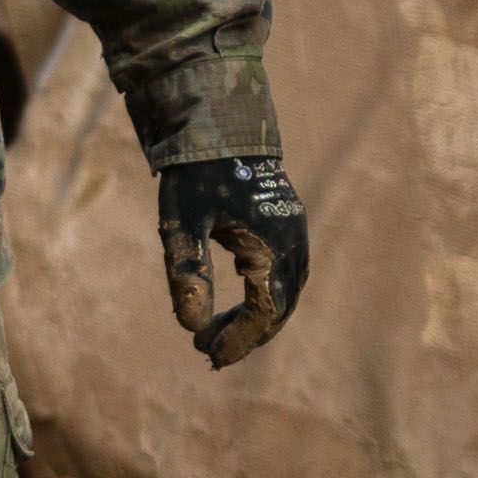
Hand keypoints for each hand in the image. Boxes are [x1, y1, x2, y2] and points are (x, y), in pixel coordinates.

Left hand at [157, 155, 309, 370]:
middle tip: (208, 350)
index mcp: (272, 247)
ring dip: (256, 316)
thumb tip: (192, 328)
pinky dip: (263, 294)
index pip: (264, 312)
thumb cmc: (196, 174)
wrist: (219, 122)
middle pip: (279, 307)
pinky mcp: (287, 221)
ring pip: (284, 291)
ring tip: (218, 332)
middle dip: (246, 334)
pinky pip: (285, 272)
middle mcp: (293, 242)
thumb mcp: (183, 225)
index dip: (240, 339)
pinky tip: (237, 300)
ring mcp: (294, 231)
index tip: (210, 355)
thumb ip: (188, 275)